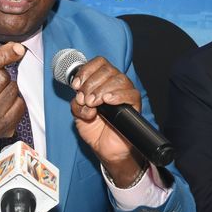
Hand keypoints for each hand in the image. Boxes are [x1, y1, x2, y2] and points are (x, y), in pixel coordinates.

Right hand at [0, 42, 26, 172]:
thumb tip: (8, 49)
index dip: (3, 56)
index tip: (18, 48)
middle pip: (2, 77)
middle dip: (2, 72)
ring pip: (13, 89)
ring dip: (9, 86)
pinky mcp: (0, 130)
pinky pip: (20, 104)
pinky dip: (16, 99)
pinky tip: (3, 102)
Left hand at [69, 56, 144, 185]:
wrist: (105, 149)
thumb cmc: (94, 129)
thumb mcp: (77, 113)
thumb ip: (76, 102)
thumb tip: (81, 97)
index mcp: (102, 81)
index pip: (99, 63)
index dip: (87, 70)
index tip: (76, 85)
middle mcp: (115, 84)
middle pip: (108, 70)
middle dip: (91, 83)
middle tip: (85, 99)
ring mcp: (126, 94)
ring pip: (119, 79)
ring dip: (102, 90)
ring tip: (93, 104)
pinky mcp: (135, 106)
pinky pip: (131, 94)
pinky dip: (117, 96)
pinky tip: (108, 101)